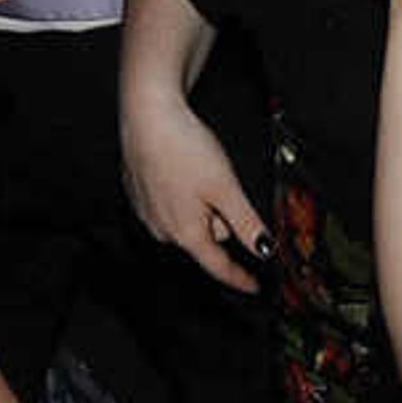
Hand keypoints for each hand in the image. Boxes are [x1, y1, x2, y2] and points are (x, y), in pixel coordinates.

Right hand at [121, 88, 265, 290]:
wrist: (147, 116)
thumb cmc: (183, 148)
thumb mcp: (226, 187)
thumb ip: (246, 223)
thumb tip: (264, 250)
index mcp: (186, 233)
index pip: (219, 266)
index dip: (240, 278)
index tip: (254, 287)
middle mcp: (162, 230)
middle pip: (206, 237)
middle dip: (220, 218)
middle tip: (221, 184)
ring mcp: (146, 214)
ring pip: (188, 219)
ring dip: (200, 204)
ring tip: (198, 172)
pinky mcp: (137, 195)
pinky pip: (169, 205)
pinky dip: (181, 192)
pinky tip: (181, 169)